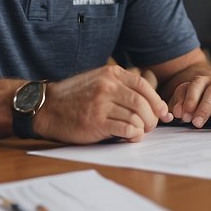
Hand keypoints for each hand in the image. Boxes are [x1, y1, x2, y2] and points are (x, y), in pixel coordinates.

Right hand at [34, 64, 172, 143]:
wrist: (47, 108)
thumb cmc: (75, 97)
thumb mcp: (98, 81)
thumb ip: (120, 87)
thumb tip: (150, 103)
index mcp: (111, 74)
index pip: (143, 86)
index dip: (157, 101)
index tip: (162, 113)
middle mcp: (107, 86)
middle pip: (143, 103)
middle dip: (152, 117)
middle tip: (151, 126)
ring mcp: (101, 103)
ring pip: (136, 116)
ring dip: (143, 128)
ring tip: (140, 132)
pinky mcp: (96, 122)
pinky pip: (126, 128)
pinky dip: (133, 134)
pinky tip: (130, 137)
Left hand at [170, 75, 210, 130]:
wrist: (209, 106)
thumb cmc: (194, 105)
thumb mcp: (182, 103)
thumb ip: (178, 104)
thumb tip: (177, 112)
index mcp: (202, 81)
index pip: (197, 85)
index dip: (190, 100)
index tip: (185, 116)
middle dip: (205, 108)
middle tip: (197, 123)